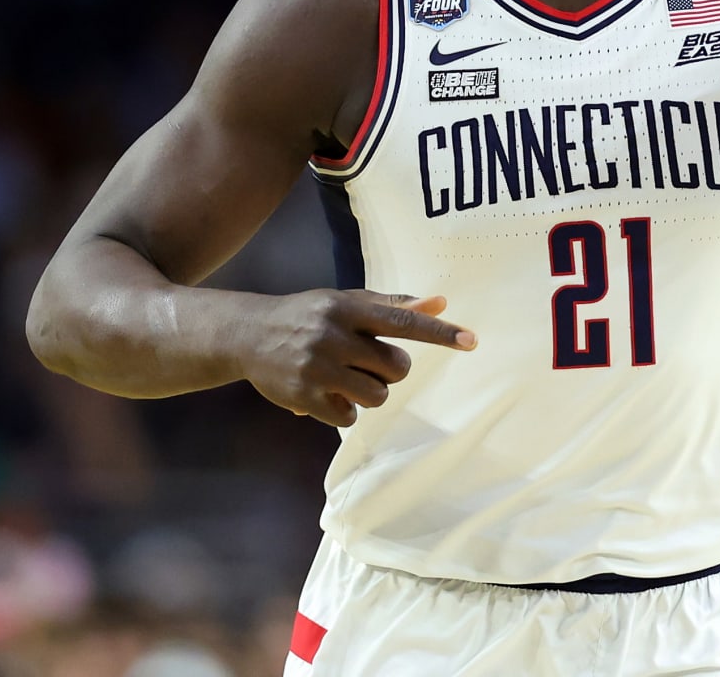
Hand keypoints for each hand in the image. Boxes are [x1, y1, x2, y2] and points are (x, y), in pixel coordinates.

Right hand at [241, 289, 475, 426]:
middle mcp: (332, 336)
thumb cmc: (310, 315)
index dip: (439, 332)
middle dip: (392, 369)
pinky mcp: (302, 397)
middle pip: (396, 367)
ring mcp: (316, 369)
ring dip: (370, 391)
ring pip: (377, 395)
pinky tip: (327, 393)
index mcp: (347, 307)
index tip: (471, 341)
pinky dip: (346, 409)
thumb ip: (394, 305)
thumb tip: (441, 303)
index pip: (402, 321)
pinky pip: (349, 417)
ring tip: (347, 377)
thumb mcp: (348, 301)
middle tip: (368, 361)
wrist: (248, 334)